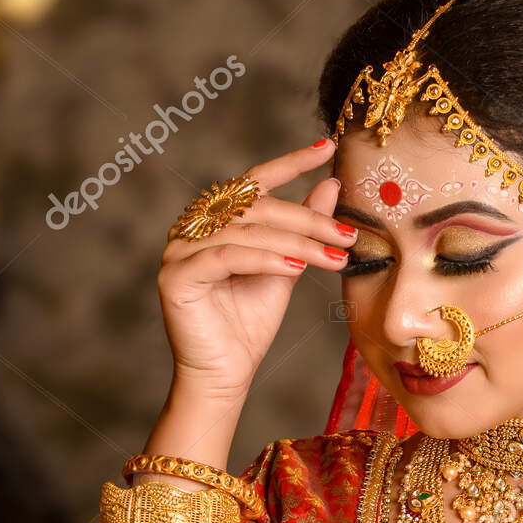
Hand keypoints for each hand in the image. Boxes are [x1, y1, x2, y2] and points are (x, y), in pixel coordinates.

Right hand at [156, 136, 354, 399]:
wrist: (226, 375)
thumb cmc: (250, 323)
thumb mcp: (287, 266)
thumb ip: (302, 227)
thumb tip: (331, 184)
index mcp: (215, 219)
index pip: (254, 181)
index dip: (290, 162)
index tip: (328, 147)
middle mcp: (192, 227)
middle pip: (255, 207)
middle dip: (307, 220)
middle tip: (347, 234)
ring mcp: (179, 250)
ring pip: (246, 232)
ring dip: (295, 243)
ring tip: (332, 257)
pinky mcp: (175, 277)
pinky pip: (227, 257)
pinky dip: (265, 260)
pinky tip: (296, 269)